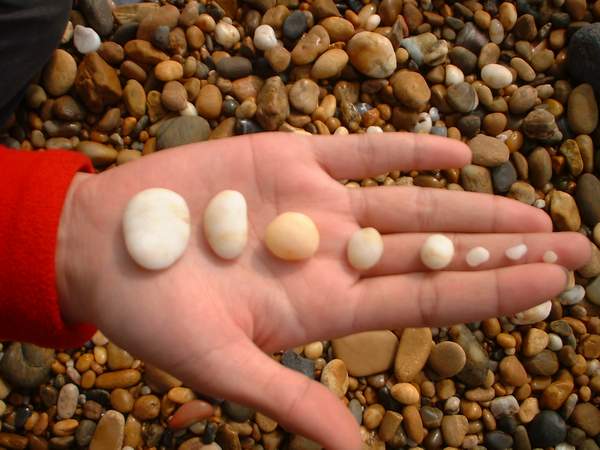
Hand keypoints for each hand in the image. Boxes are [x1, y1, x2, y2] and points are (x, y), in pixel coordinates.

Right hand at [56, 132, 589, 448]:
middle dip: (504, 250)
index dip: (491, 293)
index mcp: (324, 305)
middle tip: (577, 247)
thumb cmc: (153, 311)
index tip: (554, 284)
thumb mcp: (219, 365)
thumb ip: (292, 398)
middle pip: (436, 251)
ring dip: (473, 204)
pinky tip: (459, 153)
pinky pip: (361, 149)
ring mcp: (315, 204)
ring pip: (411, 202)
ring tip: (536, 211)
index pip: (427, 301)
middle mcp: (332, 253)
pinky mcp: (290, 158)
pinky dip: (408, 148)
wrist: (107, 245)